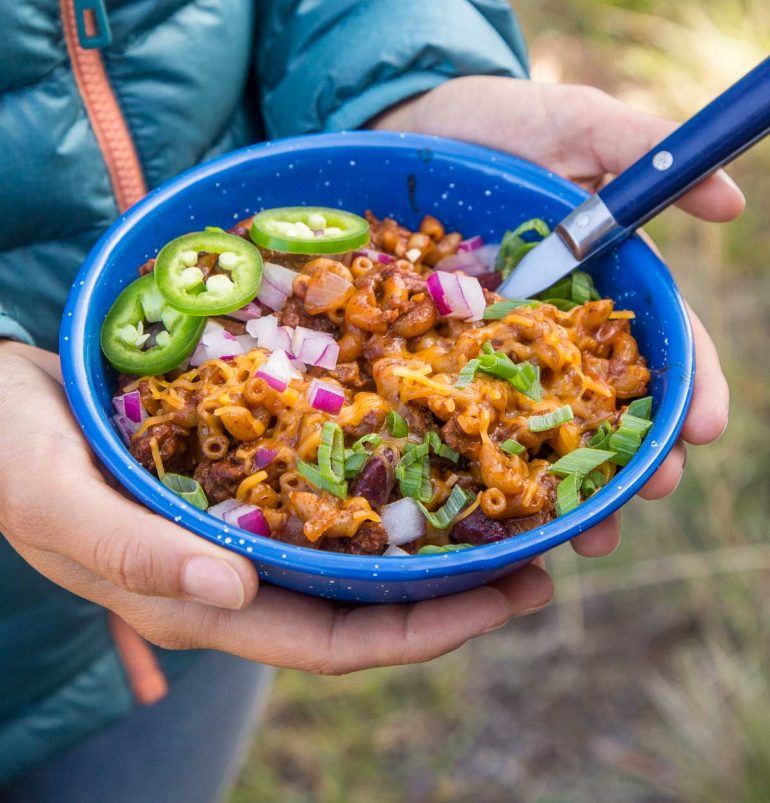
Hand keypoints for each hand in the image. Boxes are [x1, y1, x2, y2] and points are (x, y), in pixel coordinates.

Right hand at [0, 343, 552, 674]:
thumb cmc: (10, 449)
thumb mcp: (56, 499)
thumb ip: (134, 552)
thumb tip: (235, 594)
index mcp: (198, 600)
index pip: (332, 642)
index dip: (426, 632)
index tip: (510, 599)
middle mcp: (232, 572)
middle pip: (363, 603)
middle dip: (455, 588)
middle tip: (542, 552)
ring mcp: (237, 524)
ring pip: (353, 549)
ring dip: (430, 534)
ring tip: (505, 503)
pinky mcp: (236, 476)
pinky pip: (326, 490)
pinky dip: (381, 480)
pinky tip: (422, 447)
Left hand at [371, 76, 742, 556]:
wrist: (405, 120)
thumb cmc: (499, 119)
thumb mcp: (575, 121)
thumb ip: (645, 148)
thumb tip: (733, 204)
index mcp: (605, 279)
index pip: (664, 342)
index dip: (692, 386)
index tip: (704, 428)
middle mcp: (558, 324)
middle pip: (609, 402)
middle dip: (640, 456)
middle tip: (651, 494)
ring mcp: (498, 344)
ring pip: (542, 424)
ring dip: (573, 482)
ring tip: (588, 531)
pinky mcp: (440, 352)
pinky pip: (464, 410)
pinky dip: (483, 459)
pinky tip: (496, 504)